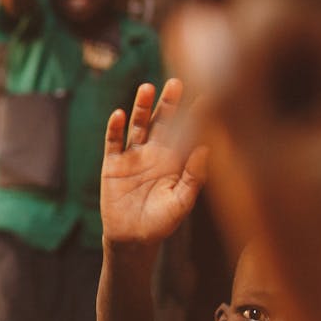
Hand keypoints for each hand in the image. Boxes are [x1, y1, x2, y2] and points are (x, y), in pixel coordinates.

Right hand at [101, 79, 208, 246]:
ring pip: (137, 126)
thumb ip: (194, 177)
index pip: (186, 132)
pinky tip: (119, 114)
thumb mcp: (182, 202)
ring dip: (141, 107)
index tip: (208, 97)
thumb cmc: (161, 223)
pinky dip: (115, 128)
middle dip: (168, 102)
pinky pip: (113, 142)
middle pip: (161, 122)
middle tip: (177, 81)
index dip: (195, 115)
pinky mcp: (112, 165)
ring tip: (147, 88)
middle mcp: (154, 154)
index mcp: (174, 161)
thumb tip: (206, 148)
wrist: (133, 239)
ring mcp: (132, 157)